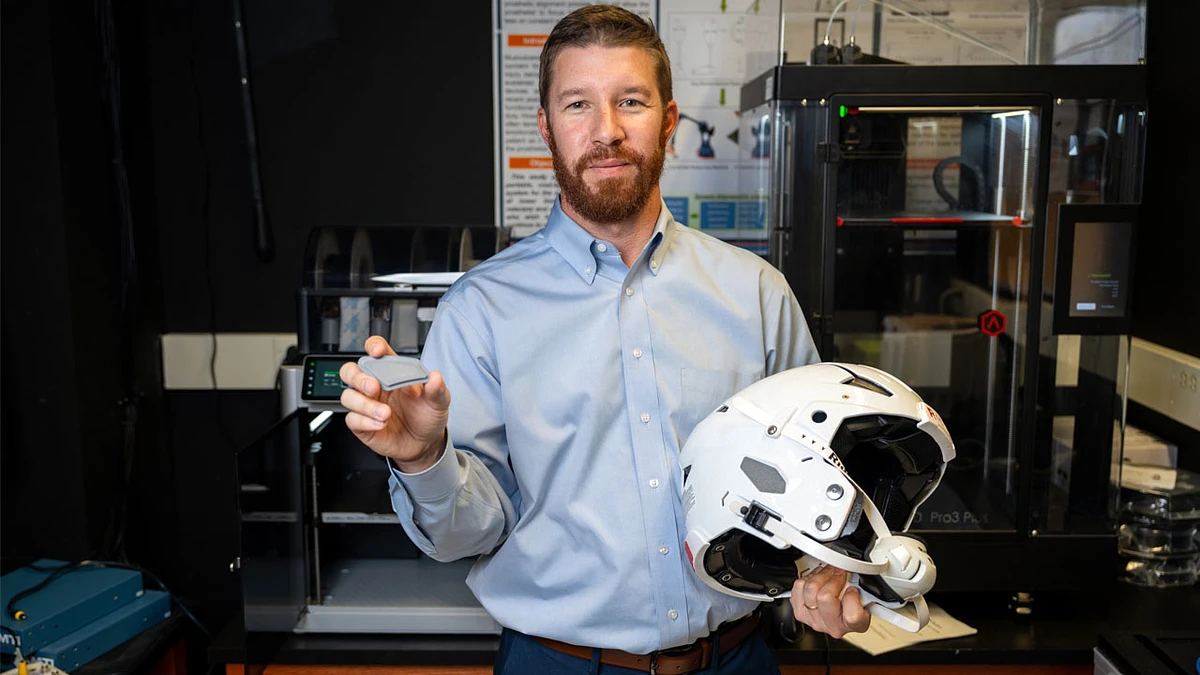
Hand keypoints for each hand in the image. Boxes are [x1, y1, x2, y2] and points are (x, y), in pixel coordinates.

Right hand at [339, 335, 450, 472]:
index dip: (373, 346)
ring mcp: (366, 404)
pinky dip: (365, 421)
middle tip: (374, 386)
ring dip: (365, 404)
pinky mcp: (362, 424)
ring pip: (348, 396)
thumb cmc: (427, 416)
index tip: (377, 352)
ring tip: (386, 414)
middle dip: (357, 376)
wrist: (425, 444)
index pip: (375, 351)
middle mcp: (375, 386)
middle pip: (350, 371)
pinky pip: (352, 419)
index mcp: (391, 372)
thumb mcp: (439, 401)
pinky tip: (381, 424)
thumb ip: (437, 389)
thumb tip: (435, 376)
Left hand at [790, 565, 870, 638]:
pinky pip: (798, 587)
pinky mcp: (801, 612)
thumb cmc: (856, 604)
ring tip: (829, 572)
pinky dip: (808, 578)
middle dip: (833, 578)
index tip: (854, 588)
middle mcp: (833, 626)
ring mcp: (814, 620)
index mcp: (854, 625)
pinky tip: (817, 578)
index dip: (852, 597)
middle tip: (839, 571)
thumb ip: (868, 587)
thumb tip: (862, 572)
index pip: (852, 615)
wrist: (842, 613)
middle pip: (825, 597)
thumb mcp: (870, 598)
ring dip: (820, 575)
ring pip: (810, 589)